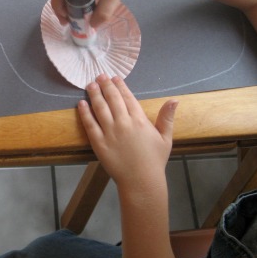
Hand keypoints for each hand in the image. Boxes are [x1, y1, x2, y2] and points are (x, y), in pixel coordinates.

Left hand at [78, 74, 177, 188]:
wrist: (141, 181)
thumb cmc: (154, 160)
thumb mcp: (165, 138)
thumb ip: (167, 117)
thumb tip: (174, 99)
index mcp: (140, 120)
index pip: (128, 97)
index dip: (120, 86)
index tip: (115, 77)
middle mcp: (123, 123)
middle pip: (112, 99)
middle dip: (105, 85)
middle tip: (100, 76)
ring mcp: (110, 132)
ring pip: (100, 108)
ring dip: (94, 94)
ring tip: (90, 85)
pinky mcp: (99, 143)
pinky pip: (89, 124)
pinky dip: (85, 113)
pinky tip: (81, 103)